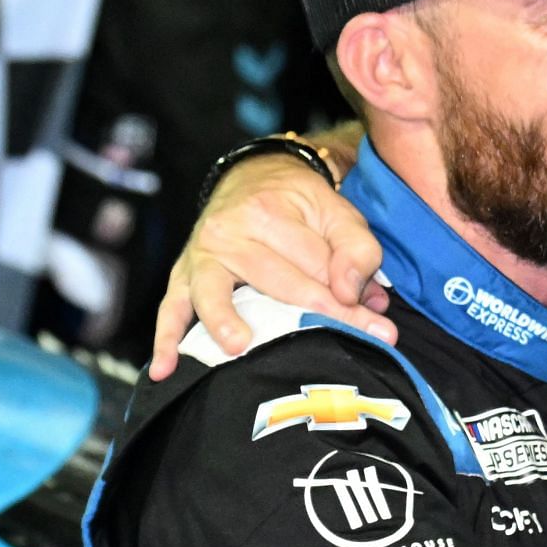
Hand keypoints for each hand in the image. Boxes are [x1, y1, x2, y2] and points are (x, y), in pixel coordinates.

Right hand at [149, 149, 393, 378]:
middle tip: (350, 344)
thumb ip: (358, 251)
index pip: (317, 265)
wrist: (255, 177)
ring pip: (215, 292)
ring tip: (238, 346)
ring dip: (223, 320)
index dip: (350, 299)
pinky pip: (171, 308)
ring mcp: (202, 254)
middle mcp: (228, 229)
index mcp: (270, 211)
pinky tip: (165, 369)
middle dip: (315, 316)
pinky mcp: (183, 276)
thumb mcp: (339, 213)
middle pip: (275, 283)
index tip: (381, 330)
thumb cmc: (302, 206)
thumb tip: (353, 294)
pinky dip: (166, 338)